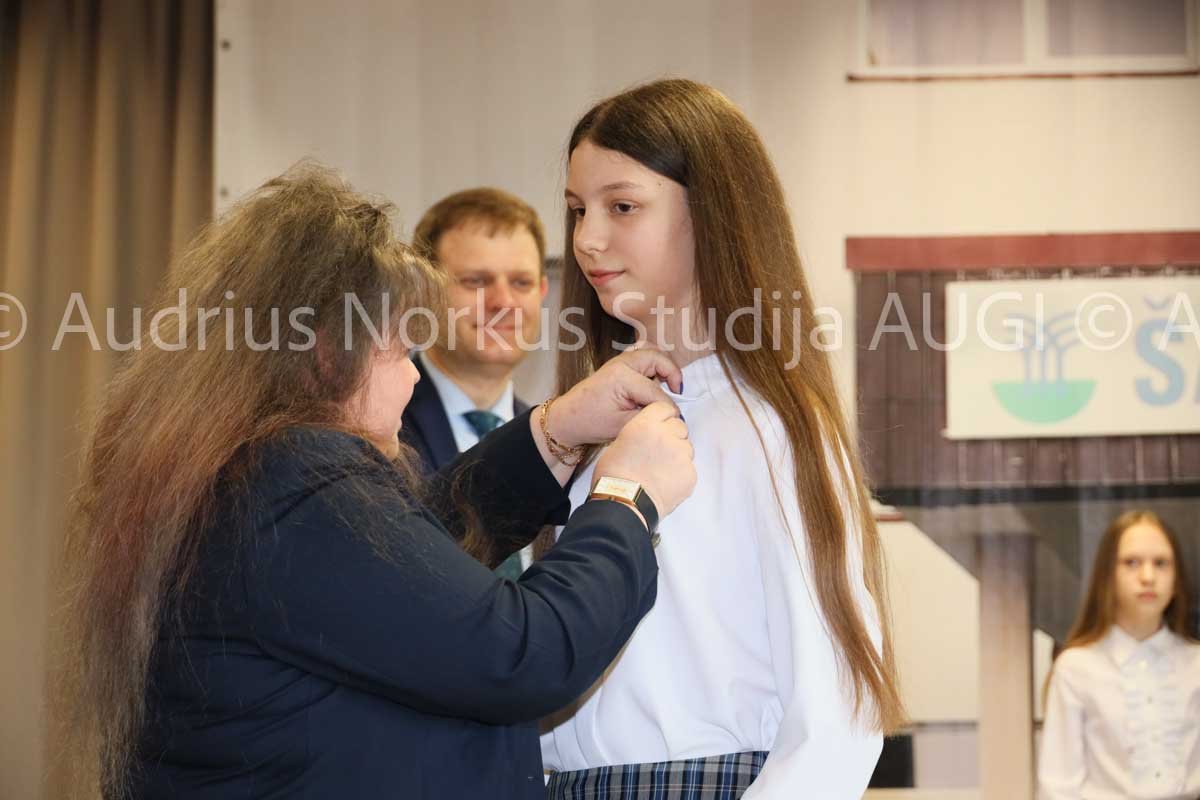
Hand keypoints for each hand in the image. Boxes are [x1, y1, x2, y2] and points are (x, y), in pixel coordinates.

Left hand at [548, 347, 682, 447]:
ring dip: (663, 367)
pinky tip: (655, 384)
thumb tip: (669, 414)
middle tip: (677, 392)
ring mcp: (620, 361)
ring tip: (667, 387)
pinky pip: (644, 358)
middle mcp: (622, 363)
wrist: (568, 418)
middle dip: (672, 373)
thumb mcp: (622, 425)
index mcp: (622, 377)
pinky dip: (654, 366)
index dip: (668, 406)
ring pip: (652, 354)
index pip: (655, 390)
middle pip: (658, 358)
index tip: (675, 418)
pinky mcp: (620, 365)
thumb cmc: (591, 422)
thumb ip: (648, 417)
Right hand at [594, 401, 695, 518]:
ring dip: (677, 455)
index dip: (662, 417)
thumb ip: (639, 432)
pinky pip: (689, 468)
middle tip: (659, 451)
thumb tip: (648, 435)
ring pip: (686, 447)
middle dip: (672, 436)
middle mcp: (667, 435)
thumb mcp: (619, 442)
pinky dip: (680, 474)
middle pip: (679, 426)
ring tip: (660, 470)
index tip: (660, 425)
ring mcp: (681, 454)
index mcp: (647, 424)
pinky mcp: (690, 473)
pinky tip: (665, 482)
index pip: (665, 408)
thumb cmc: (614, 476)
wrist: (624, 503)